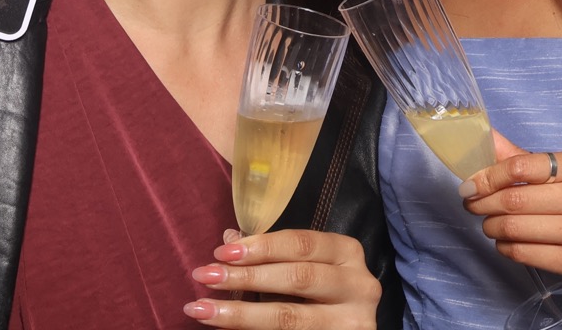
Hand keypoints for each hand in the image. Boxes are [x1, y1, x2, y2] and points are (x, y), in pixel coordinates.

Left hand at [186, 228, 381, 327]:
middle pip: (297, 279)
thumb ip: (272, 253)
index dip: (260, 247)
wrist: (344, 326)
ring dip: (240, 313)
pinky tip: (224, 328)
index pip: (301, 244)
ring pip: (291, 317)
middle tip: (205, 277)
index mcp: (347, 254)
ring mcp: (353, 322)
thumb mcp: (305, 265)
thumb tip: (230, 239)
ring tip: (202, 309)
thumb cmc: (322, 291)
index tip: (221, 252)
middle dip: (246, 277)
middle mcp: (359, 286)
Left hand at [459, 132, 561, 292]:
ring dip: (491, 226)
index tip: (470, 184)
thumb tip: (486, 136)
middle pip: (514, 199)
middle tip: (472, 204)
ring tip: (489, 223)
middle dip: (483, 203)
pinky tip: (505, 242)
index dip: (488, 176)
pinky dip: (505, 247)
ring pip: (515, 228)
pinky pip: (524, 253)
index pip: (521, 166)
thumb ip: (525, 158)